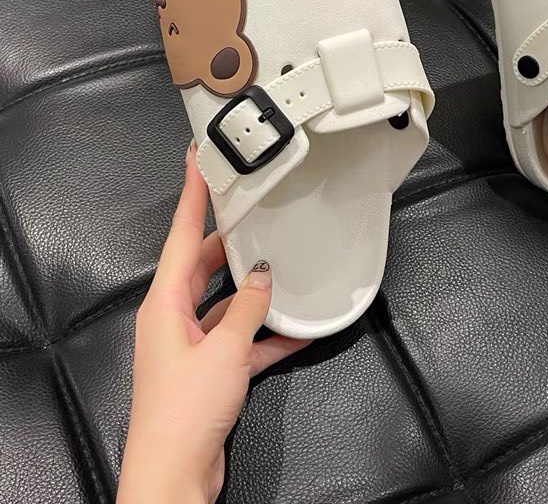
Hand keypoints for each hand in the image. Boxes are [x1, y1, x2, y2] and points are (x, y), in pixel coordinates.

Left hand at [117, 142, 309, 503]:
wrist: (174, 475)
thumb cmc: (186, 409)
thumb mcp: (224, 350)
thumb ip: (248, 308)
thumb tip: (264, 276)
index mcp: (164, 303)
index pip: (181, 234)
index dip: (192, 195)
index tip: (197, 159)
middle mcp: (172, 318)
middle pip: (203, 264)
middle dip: (229, 240)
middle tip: (253, 211)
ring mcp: (190, 344)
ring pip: (225, 301)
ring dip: (254, 291)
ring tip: (282, 266)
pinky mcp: (208, 370)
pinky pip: (241, 340)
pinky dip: (266, 334)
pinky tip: (299, 330)